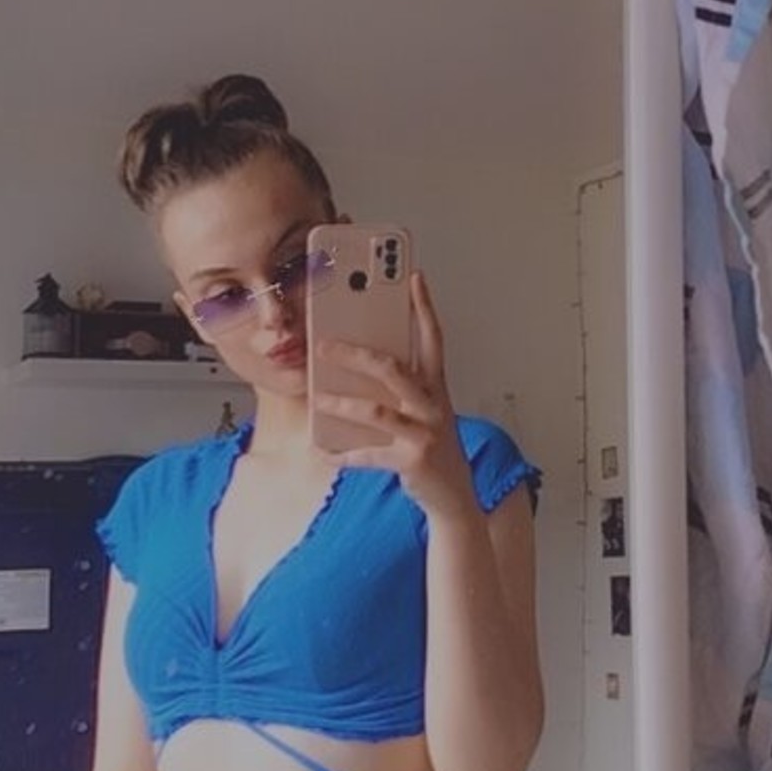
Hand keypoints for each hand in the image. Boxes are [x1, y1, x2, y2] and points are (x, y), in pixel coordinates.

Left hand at [311, 270, 475, 520]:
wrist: (454, 495)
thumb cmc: (431, 445)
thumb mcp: (423, 409)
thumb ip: (399, 385)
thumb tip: (357, 361)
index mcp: (436, 386)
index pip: (433, 337)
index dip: (424, 305)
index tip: (412, 276)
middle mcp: (433, 404)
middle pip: (392, 368)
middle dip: (355, 354)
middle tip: (322, 345)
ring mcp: (424, 432)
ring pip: (376, 409)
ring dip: (341, 403)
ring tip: (317, 397)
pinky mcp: (412, 460)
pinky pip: (369, 453)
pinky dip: (343, 453)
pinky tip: (323, 450)